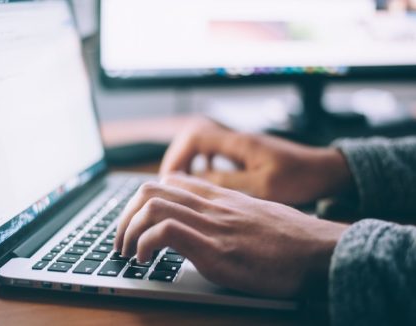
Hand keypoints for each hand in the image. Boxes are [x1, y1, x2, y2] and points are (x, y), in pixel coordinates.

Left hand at [115, 174, 347, 298]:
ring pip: (152, 205)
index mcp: (221, 197)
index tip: (137, 222)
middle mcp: (212, 205)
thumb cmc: (292, 239)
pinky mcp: (216, 250)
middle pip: (151, 189)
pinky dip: (145, 244)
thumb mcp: (256, 216)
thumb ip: (229, 214)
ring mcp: (213, 225)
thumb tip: (211, 226)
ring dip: (128, 230)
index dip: (144, 200)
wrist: (321, 251)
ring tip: (127, 252)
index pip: (170, 181)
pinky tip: (145, 260)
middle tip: (121, 240)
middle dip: (125, 215)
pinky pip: (166, 232)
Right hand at [160, 118, 352, 204]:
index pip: (195, 137)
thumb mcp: (262, 186)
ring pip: (203, 146)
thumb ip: (227, 182)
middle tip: (171, 183)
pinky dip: (205, 165)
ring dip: (190, 162)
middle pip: (194, 138)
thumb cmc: (300, 178)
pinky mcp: (247, 154)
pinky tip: (207, 181)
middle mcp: (237, 139)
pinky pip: (216, 154)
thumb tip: (193, 181)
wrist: (326, 171)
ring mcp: (242, 146)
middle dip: (178, 159)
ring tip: (183, 184)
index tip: (170, 178)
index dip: (177, 156)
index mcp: (239, 143)